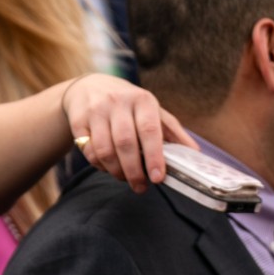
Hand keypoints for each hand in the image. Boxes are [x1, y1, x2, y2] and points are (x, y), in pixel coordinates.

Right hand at [61, 74, 193, 192]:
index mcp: (142, 100)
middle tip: (141, 187)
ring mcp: (96, 110)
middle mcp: (117, 102)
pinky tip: (108, 167)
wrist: (89, 87)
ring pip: (105, 150)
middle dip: (134, 171)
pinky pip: (89, 151)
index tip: (158, 177)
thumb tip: (195, 154)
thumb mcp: (153, 111)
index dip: (154, 156)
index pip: (149, 130)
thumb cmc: (129, 104)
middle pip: (125, 143)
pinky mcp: (78, 121)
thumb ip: (173, 132)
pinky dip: (99, 166)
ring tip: (125, 178)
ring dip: (116, 171)